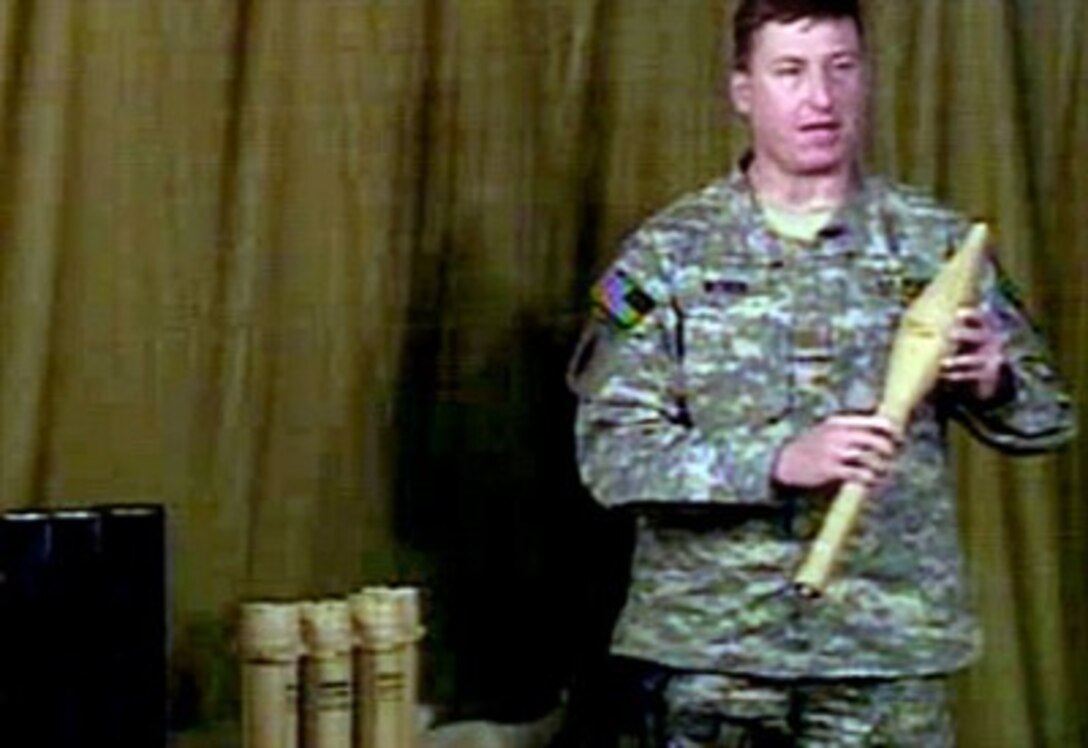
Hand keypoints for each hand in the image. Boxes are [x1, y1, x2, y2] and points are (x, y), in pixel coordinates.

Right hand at [772, 414, 901, 489]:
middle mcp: (839, 436)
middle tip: (890, 458)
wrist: (784, 462)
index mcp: (839, 423)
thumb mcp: (826, 430)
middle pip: (876, 442)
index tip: (899, 439)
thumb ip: (848, 429)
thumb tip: (878, 432)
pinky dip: (870, 479)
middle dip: (889, 451)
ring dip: (882, 468)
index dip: (892, 431)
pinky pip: (861, 475)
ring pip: (871, 460)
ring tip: (883, 472)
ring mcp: (835, 453)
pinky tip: (872, 482)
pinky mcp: (832, 470)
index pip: (875, 423)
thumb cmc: (808, 447)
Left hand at [941, 307, 1007, 401]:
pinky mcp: (988, 373)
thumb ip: (964, 317)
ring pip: (976, 359)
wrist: (994, 365)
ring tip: (943, 363)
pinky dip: (959, 375)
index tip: (958, 313)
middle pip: (980, 336)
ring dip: (959, 361)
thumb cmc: (975, 339)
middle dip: (966, 335)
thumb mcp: (974, 326)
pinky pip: (973, 375)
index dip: (972, 314)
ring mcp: (991, 357)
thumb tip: (941, 299)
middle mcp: (993, 340)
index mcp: (990, 326)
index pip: (984, 317)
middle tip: (951, 333)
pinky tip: (944, 375)